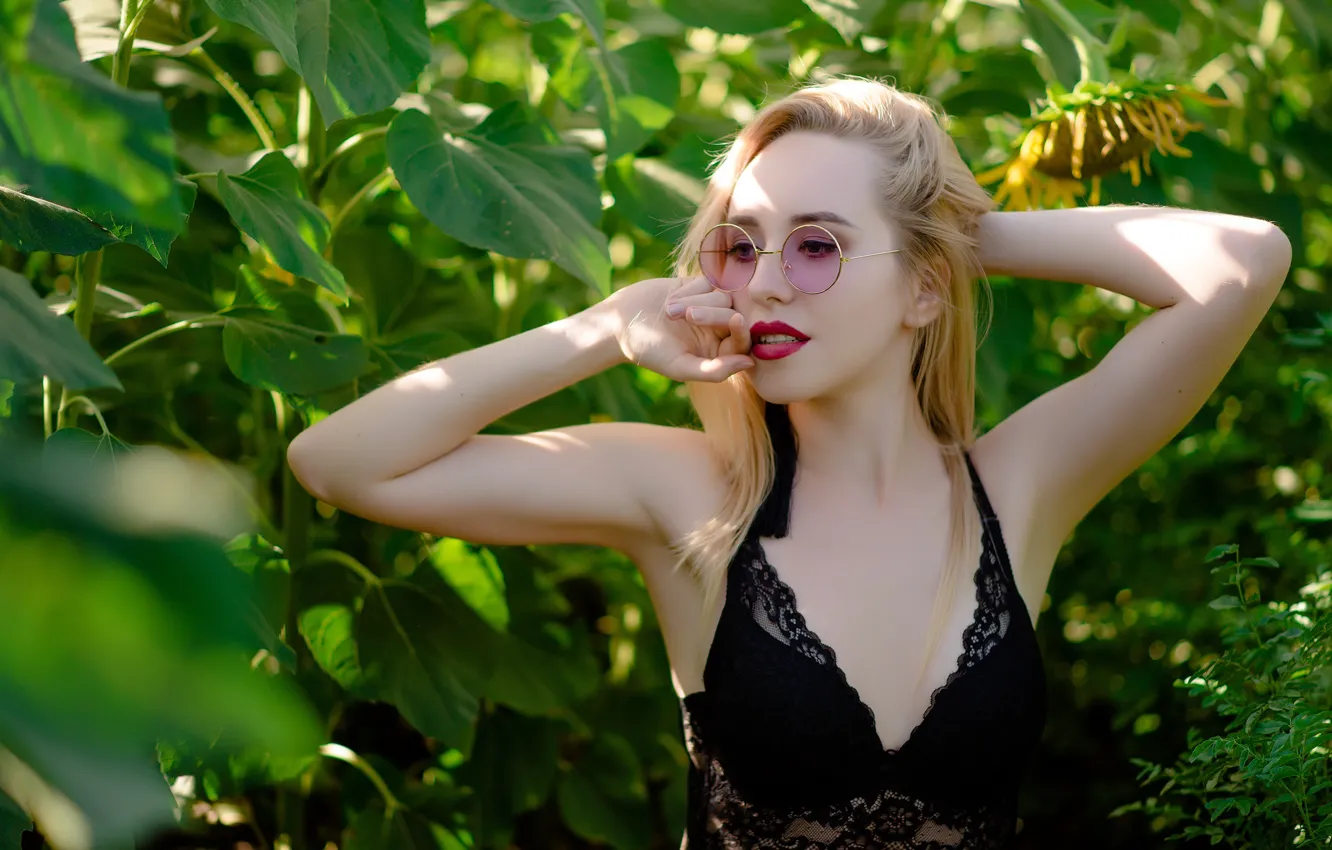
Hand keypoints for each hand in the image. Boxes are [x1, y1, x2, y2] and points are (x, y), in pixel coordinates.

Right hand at [608, 276, 752, 382]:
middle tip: (686, 317)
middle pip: (733, 313)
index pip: (743, 342)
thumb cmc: (649, 350)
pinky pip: (709, 280)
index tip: (736, 319)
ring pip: (722, 294)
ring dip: (695, 301)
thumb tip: (749, 364)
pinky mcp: (697, 285)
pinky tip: (670, 300)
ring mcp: (708, 305)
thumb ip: (714, 371)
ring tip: (669, 312)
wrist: (619, 323)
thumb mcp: (679, 366)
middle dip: (712, 313)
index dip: (743, 330)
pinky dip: (690, 289)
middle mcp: (716, 329)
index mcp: (717, 353)